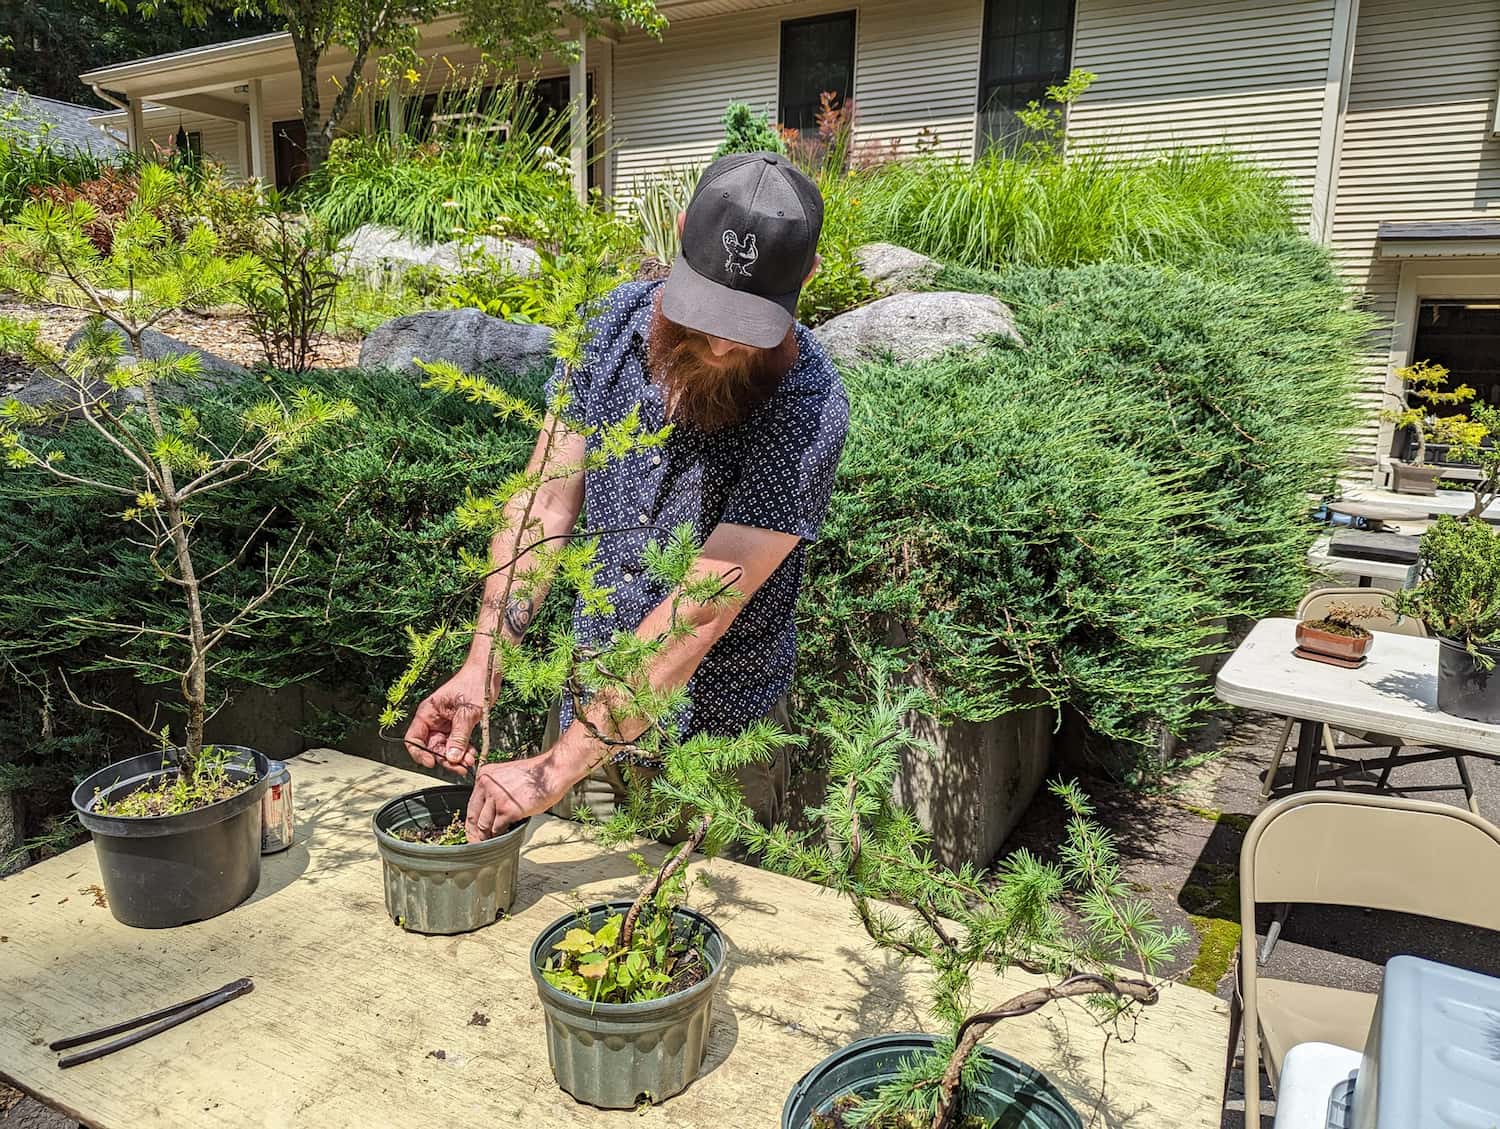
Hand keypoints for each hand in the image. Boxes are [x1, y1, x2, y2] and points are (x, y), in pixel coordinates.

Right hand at [402, 662, 495, 776]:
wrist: (489, 671)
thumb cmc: (474, 683)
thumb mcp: (467, 712)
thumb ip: (459, 736)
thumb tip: (452, 757)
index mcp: (428, 712)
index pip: (414, 738)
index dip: (419, 753)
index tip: (433, 762)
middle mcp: (434, 720)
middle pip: (431, 748)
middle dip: (445, 759)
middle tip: (460, 767)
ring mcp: (446, 724)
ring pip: (446, 748)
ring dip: (457, 757)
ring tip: (470, 761)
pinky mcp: (459, 726)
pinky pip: (457, 744)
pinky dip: (464, 751)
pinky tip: (472, 755)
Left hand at [465, 756, 567, 840]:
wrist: (550, 772)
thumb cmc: (535, 775)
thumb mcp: (507, 776)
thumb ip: (495, 789)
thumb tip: (490, 810)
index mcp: (485, 776)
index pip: (472, 804)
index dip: (471, 821)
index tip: (472, 831)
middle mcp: (487, 785)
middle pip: (474, 816)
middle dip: (475, 833)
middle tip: (476, 843)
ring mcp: (496, 798)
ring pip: (484, 825)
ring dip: (487, 836)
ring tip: (491, 843)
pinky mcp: (507, 810)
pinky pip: (497, 829)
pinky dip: (500, 836)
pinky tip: (504, 837)